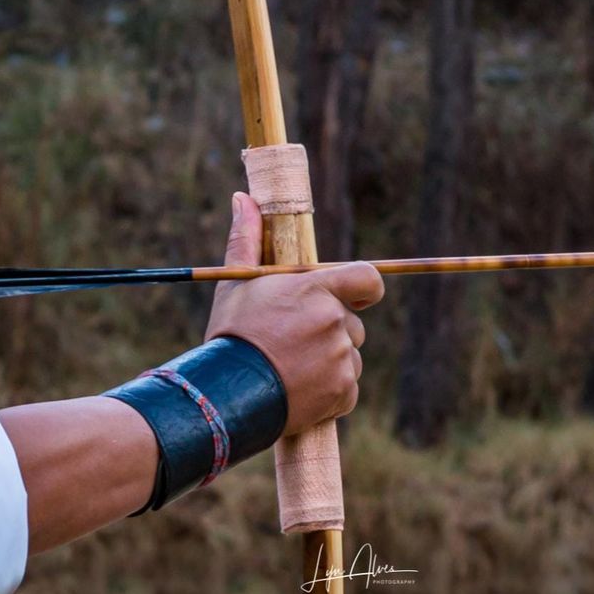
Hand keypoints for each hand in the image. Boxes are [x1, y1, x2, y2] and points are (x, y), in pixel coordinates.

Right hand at [205, 193, 384, 434]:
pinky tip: (298, 390)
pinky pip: (346, 389)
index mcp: (317, 290)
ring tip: (290, 369)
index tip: (354, 297)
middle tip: (292, 342)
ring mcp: (342, 360)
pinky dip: (328, 391)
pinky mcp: (343, 393)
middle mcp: (335, 322)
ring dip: (329, 362)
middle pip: (351, 324)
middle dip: (330, 331)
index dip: (364, 288)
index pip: (369, 279)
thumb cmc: (231, 334)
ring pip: (348, 357)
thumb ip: (246, 239)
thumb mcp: (236, 284)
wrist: (225, 395)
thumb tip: (242, 198)